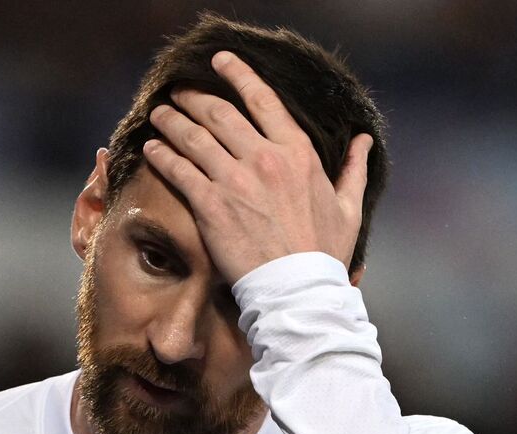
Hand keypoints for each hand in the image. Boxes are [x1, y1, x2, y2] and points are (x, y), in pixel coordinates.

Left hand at [142, 50, 372, 284]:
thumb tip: (363, 141)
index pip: (263, 99)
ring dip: (172, 121)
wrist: (298, 289)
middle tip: (179, 91)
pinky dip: (163, 155)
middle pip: (220, 112)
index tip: (221, 62)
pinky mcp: (211, 204)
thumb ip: (353, 170)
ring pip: (194, 136)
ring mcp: (235, 179)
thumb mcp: (348, 208)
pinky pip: (179, 169)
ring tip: (160, 114)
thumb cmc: (324, 253)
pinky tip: (152, 149)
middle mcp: (264, 157)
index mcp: (298, 153)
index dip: (238, 74)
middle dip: (195, 96)